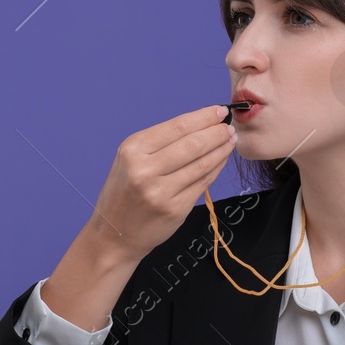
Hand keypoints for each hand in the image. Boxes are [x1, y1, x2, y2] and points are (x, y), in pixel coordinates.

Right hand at [87, 104, 238, 261]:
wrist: (114, 234)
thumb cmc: (125, 192)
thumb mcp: (131, 160)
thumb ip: (160, 143)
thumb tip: (200, 124)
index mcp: (133, 150)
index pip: (177, 126)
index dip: (204, 117)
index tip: (220, 111)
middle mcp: (144, 169)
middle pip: (192, 144)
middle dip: (216, 132)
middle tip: (229, 126)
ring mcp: (160, 192)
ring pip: (201, 164)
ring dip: (221, 149)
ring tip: (230, 140)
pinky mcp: (174, 210)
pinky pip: (202, 183)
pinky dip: (216, 169)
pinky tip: (221, 160)